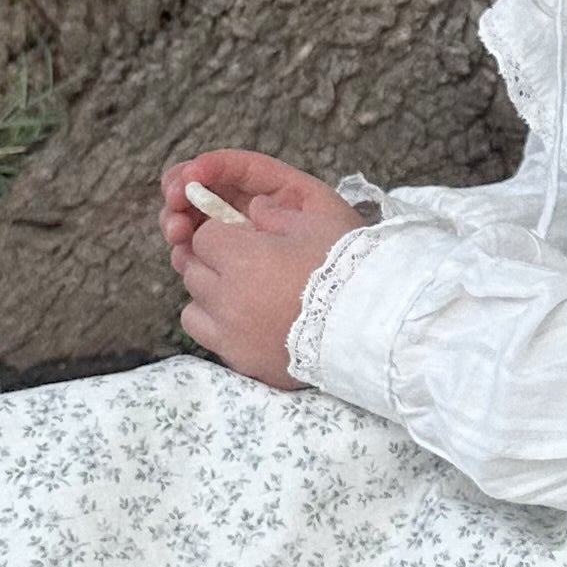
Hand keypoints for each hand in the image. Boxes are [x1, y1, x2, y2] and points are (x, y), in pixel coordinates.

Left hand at [163, 151, 363, 387]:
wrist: (373, 329)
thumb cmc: (348, 270)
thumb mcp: (319, 222)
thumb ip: (276, 211)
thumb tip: (252, 207)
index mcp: (243, 259)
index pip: (205, 235)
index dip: (224, 231)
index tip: (245, 236)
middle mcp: (227, 297)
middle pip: (194, 267)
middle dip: (214, 258)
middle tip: (247, 260)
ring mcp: (230, 332)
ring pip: (193, 301)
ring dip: (211, 290)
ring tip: (244, 289)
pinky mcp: (240, 359)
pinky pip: (205, 332)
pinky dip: (216, 321)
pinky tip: (243, 317)